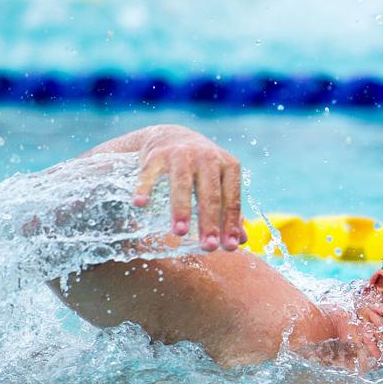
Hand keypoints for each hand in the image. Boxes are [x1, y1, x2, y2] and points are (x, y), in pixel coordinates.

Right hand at [130, 125, 246, 251]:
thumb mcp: (220, 184)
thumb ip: (229, 210)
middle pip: (210, 194)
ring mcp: (181, 154)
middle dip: (209, 221)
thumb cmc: (201, 168)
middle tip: (208, 247)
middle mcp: (207, 157)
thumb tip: (241, 241)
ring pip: (183, 184)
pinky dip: (144, 188)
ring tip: (180, 232)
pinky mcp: (156, 154)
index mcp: (228, 166)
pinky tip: (140, 204)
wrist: (170, 136)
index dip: (230, 223)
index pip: (231, 199)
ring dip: (181, 209)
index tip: (228, 247)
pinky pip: (150, 173)